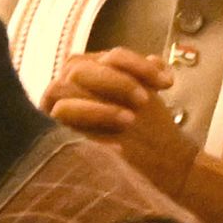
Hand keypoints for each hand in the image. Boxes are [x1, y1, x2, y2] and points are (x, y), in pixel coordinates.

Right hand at [44, 47, 198, 192]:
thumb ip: (145, 75)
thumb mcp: (147, 96)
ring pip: (63, 94)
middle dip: (116, 82)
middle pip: (80, 69)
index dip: (136, 64)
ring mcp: (54, 109)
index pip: (109, 57)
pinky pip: (63, 122)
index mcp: (89, 71)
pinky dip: (93, 131)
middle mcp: (66, 85)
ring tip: (129, 121)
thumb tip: (155, 62)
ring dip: (99, 107)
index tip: (168, 84)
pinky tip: (119, 147)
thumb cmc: (144, 127)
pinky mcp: (54, 133)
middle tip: (144, 101)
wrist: (146, 166)